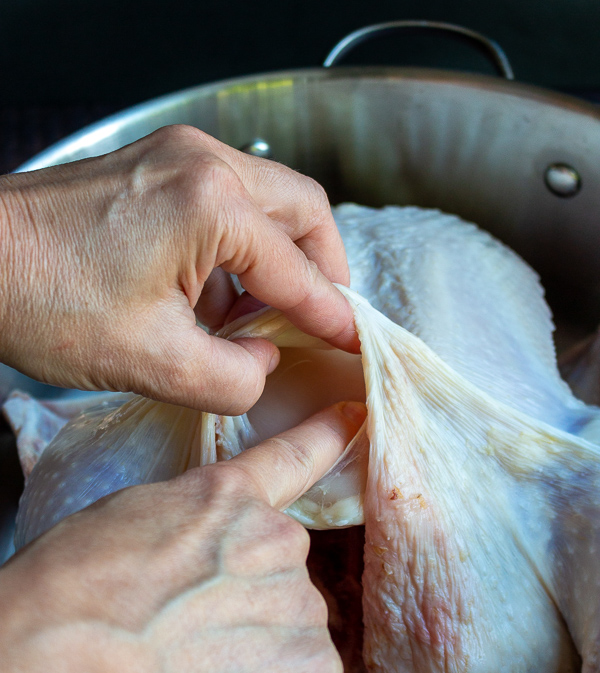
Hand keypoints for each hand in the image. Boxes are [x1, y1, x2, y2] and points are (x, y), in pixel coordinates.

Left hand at [0, 125, 356, 413]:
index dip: (333, 315)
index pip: (299, 271)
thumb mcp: (152, 363)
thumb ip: (234, 378)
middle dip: (324, 267)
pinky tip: (217, 294)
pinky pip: (227, 200)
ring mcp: (178, 155)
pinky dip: (240, 246)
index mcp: (212, 205)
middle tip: (323, 318)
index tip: (359, 341)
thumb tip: (264, 363)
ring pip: (268, 200)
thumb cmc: (45, 302)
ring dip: (280, 256)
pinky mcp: (156, 166)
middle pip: (303, 210)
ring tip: (263, 314)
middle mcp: (205, 162)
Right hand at [0, 400, 365, 672]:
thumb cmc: (70, 597)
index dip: (327, 435)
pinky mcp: (312, 670)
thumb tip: (193, 559)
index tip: (356, 415)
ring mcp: (300, 602)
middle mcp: (277, 540)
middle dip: (250, 603)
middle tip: (191, 636)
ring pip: (292, 634)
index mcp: (226, 499)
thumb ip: (185, 529)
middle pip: (283, 574)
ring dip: (258, 656)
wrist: (73, 669)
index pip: (294, 456)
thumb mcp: (126, 524)